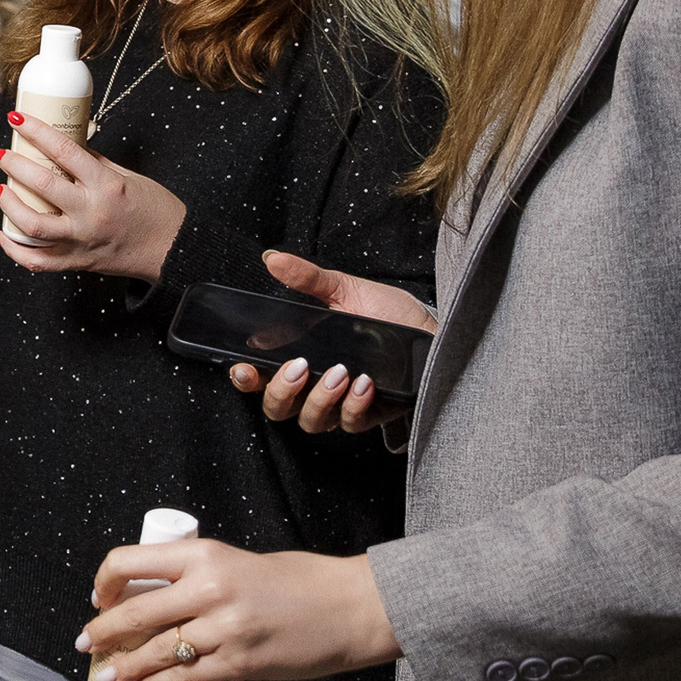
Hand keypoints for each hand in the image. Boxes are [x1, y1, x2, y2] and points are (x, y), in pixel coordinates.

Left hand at [0, 110, 184, 282]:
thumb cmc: (155, 211)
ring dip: (10, 205)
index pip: (63, 151)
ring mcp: (81, 240)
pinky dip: (14, 249)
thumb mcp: (127, 177)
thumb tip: (63, 149)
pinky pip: (37, 261)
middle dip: (15, 166)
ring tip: (3, 190)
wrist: (172, 249)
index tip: (17, 120)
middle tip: (4, 156)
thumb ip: (94, 164)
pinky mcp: (76, 262)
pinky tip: (2, 234)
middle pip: (42, 185)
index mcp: (106, 185)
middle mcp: (91, 212)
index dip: (36, 131)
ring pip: (32, 226)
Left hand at [74, 536, 398, 680]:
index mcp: (204, 554)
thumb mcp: (239, 563)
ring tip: (107, 679)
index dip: (105, 582)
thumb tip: (153, 604)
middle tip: (86, 645)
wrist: (352, 607)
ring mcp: (223, 629)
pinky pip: (184, 679)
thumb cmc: (300, 584)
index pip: (130, 561)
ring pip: (155, 652)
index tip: (99, 598)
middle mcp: (208, 588)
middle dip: (102, 633)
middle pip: (133, 613)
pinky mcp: (239, 664)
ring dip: (124, 668)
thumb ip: (198, 579)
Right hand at [228, 251, 431, 432]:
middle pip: (278, 409)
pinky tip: (364, 382)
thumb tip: (273, 258)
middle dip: (280, 392)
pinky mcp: (369, 415)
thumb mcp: (347, 290)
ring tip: (340, 371)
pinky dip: (354, 404)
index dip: (246, 379)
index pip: (261, 377)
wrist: (434, 331)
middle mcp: (315, 386)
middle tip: (298, 366)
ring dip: (320, 398)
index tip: (245, 368)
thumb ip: (308, 279)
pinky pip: (350, 423)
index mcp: (302, 358)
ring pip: (311, 420)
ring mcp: (340, 405)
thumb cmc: (390, 313)